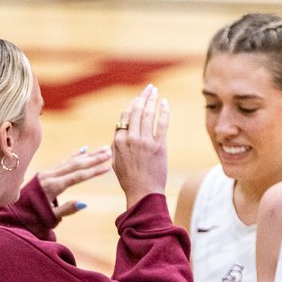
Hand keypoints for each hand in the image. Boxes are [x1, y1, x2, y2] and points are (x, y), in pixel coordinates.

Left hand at [36, 146, 113, 217]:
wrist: (15, 212)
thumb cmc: (35, 218)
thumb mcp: (51, 217)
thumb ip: (67, 209)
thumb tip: (83, 203)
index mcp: (52, 187)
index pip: (77, 176)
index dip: (94, 171)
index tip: (108, 167)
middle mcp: (50, 176)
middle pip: (76, 164)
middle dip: (94, 158)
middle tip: (109, 152)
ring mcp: (47, 172)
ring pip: (71, 161)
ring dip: (88, 155)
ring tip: (103, 150)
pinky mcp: (46, 172)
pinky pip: (64, 162)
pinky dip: (75, 155)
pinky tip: (84, 150)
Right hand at [113, 85, 168, 208]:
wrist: (143, 192)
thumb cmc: (129, 179)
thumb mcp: (116, 161)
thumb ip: (117, 145)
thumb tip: (119, 134)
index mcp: (118, 141)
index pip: (125, 117)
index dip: (132, 104)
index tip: (138, 98)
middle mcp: (131, 138)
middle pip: (136, 111)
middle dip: (143, 97)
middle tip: (149, 88)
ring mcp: (145, 141)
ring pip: (148, 114)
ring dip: (152, 100)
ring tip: (155, 91)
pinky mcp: (159, 146)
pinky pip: (162, 124)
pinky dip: (164, 112)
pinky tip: (165, 103)